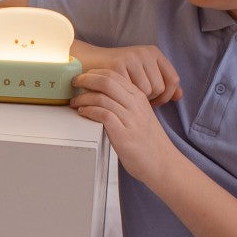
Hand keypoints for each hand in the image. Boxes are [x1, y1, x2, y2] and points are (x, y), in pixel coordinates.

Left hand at [71, 69, 177, 185]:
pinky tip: (83, 113)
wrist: (162, 163)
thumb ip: (125, 104)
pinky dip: (89, 111)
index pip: (114, 74)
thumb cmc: (148, 142)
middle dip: (85, 79)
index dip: (94, 73)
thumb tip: (101, 96)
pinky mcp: (124, 134)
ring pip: (102, 96)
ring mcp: (130, 119)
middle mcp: (135, 105)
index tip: (83, 76)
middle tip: (74, 83)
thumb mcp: (139, 116)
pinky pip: (102, 114)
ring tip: (75, 102)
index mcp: (139, 97)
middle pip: (107, 81)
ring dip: (83, 97)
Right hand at [73, 43, 180, 105]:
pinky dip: (124, 98)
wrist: (86, 63)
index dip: (166, 96)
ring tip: (126, 97)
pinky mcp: (117, 65)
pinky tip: (116, 96)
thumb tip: (180, 96)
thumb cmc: (115, 73)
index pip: (173, 79)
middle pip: (160, 87)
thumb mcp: (141, 74)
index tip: (154, 102)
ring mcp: (131, 58)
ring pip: (147, 90)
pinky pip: (130, 91)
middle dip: (150, 99)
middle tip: (136, 100)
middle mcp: (145, 53)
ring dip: (136, 99)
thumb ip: (162, 84)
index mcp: (153, 53)